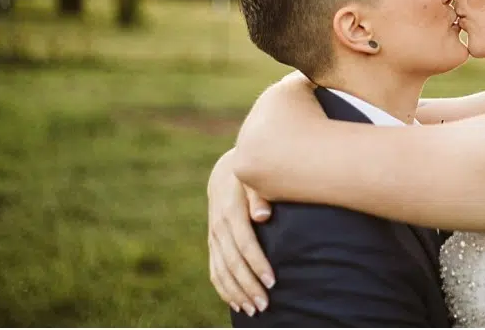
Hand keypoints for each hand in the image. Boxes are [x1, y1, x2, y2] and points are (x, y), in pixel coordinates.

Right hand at [207, 150, 274, 315]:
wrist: (225, 173)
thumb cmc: (248, 176)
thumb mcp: (254, 178)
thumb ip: (259, 195)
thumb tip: (263, 216)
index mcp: (231, 211)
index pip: (245, 243)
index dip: (257, 263)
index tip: (272, 280)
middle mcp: (219, 227)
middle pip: (233, 263)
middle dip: (249, 285)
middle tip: (265, 304)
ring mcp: (214, 238)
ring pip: (222, 271)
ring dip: (237, 293)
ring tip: (254, 310)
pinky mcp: (213, 244)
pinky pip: (214, 271)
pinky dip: (224, 290)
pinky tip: (236, 303)